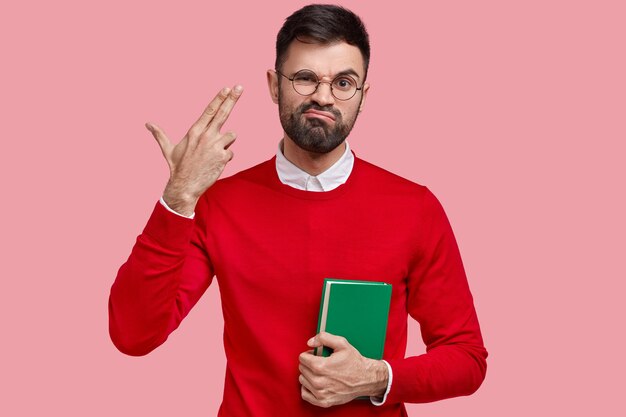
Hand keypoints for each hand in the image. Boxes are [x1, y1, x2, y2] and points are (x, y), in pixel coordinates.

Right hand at [146, 85, 242, 215]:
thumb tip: (147, 124)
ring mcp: (215, 146)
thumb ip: (160, 135)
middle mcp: (206, 135)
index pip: (209, 111)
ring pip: (231, 135)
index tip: (227, 88)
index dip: (219, 98)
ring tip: (213, 153)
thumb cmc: (177, 167)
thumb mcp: (168, 149)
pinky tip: (215, 163)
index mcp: (194, 131)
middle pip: (223, 113)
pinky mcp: (223, 157)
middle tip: (239, 87)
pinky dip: (225, 157)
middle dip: (232, 99)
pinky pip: (231, 152)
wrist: (185, 186)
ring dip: (226, 142)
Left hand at [298, 332, 387, 407]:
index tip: (316, 355)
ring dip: (308, 375)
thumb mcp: (342, 343)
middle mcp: (319, 381)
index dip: (309, 354)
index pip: (302, 358)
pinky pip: (305, 394)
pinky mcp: (323, 401)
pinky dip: (308, 388)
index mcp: (321, 366)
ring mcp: (321, 393)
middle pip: (302, 369)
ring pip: (303, 380)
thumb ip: (323, 337)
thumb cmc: (354, 362)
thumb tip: (310, 342)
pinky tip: (316, 383)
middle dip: (309, 363)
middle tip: (320, 362)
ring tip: (320, 372)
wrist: (365, 379)